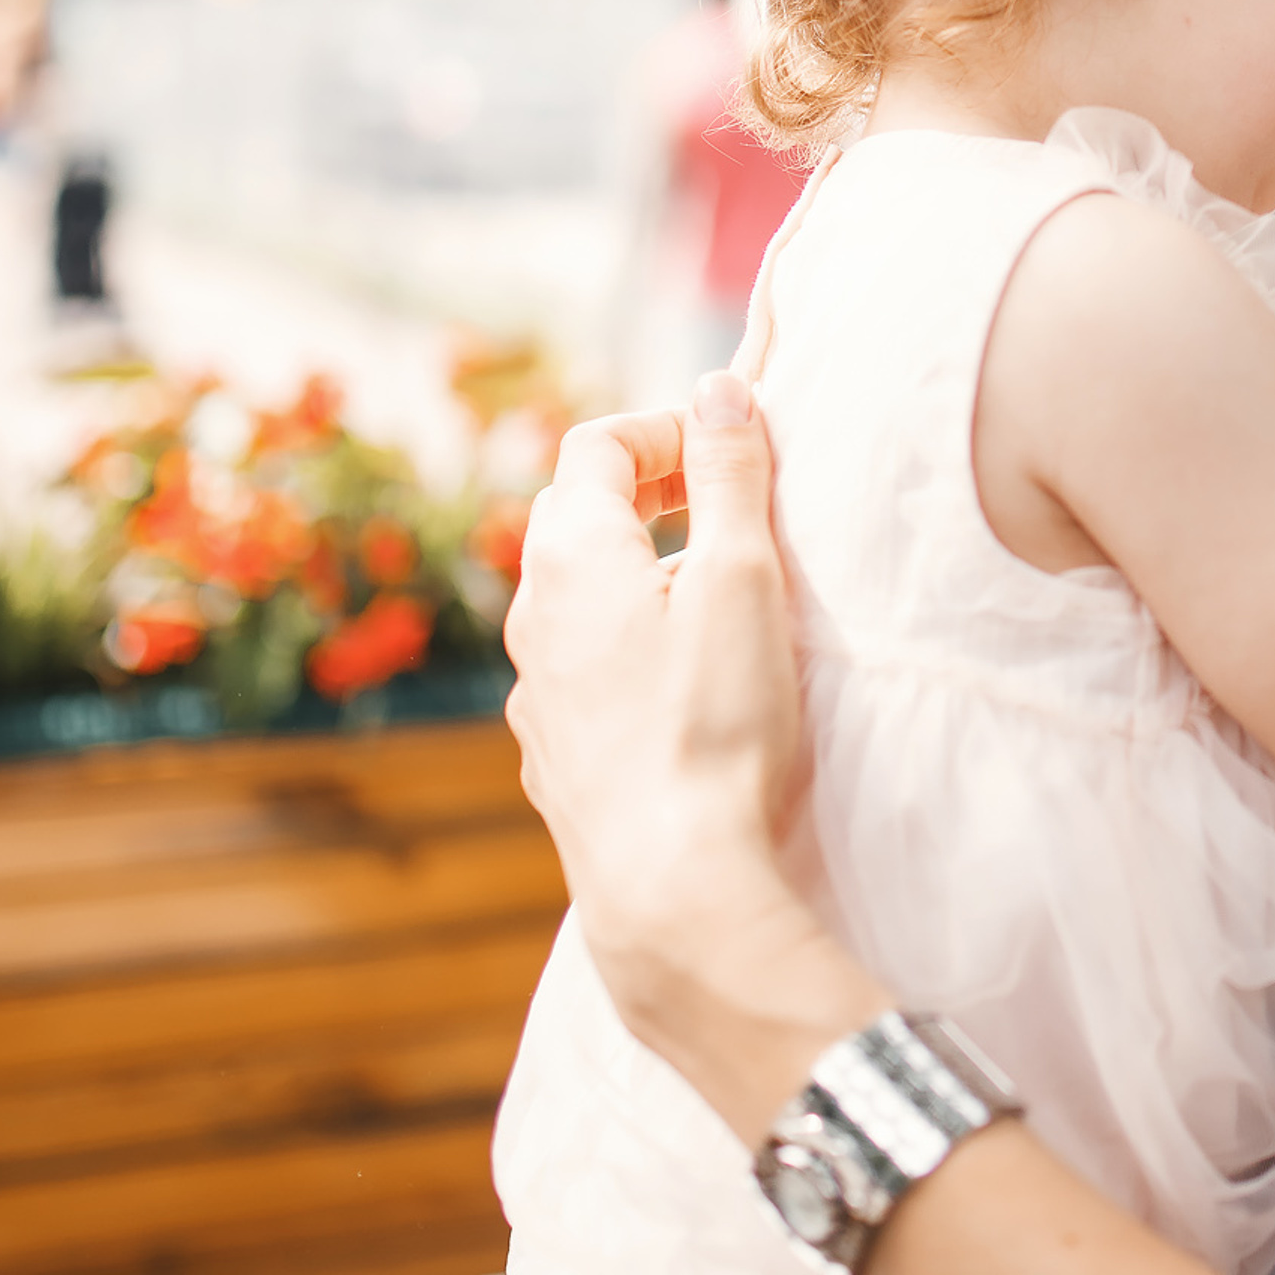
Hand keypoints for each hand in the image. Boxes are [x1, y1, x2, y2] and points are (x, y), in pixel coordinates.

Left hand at [505, 373, 876, 1140]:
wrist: (672, 888)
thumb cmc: (714, 723)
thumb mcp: (742, 576)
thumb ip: (730, 473)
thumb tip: (719, 386)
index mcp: (570, 558)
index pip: (594, 445)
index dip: (665, 428)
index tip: (734, 445)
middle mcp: (533, 618)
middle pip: (574, 515)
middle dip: (651, 491)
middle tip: (729, 503)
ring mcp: (537, 695)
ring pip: (578, 598)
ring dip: (643, 570)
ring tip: (721, 593)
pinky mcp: (557, 758)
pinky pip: (583, 668)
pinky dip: (631, 642)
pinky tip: (690, 682)